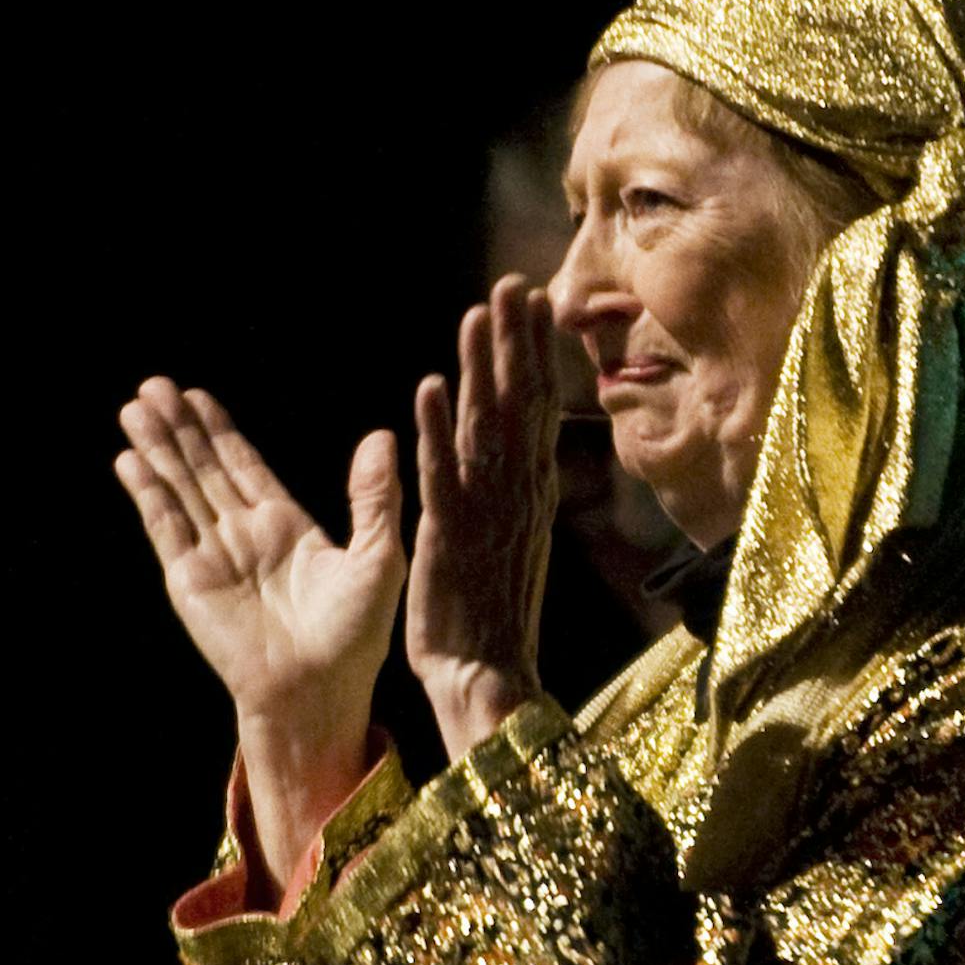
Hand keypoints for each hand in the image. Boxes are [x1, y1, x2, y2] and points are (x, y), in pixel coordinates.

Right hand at [115, 377, 403, 892]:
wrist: (318, 691)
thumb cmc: (355, 636)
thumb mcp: (378, 558)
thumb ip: (373, 498)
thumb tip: (381, 437)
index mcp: (287, 528)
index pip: (244, 467)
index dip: (219, 431)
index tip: (196, 396)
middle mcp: (245, 537)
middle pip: (204, 469)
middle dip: (179, 429)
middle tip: (152, 385)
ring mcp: (214, 557)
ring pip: (180, 489)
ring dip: (157, 450)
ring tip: (133, 407)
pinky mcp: (191, 581)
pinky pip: (165, 526)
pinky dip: (148, 492)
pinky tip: (130, 460)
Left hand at [408, 276, 560, 758]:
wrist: (488, 681)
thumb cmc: (492, 618)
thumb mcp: (509, 544)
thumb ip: (512, 493)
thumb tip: (516, 451)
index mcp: (530, 496)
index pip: (536, 409)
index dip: (534, 353)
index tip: (536, 301)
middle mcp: (517, 496)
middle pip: (522, 404)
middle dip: (517, 342)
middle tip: (517, 282)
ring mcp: (486, 515)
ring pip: (486, 427)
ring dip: (481, 368)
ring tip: (478, 311)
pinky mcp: (450, 538)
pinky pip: (443, 475)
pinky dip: (436, 430)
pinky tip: (428, 385)